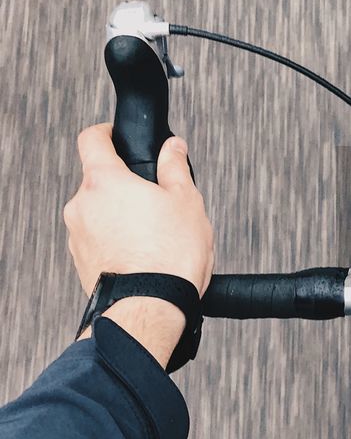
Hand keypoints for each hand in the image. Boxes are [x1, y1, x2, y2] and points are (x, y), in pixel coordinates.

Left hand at [63, 124, 214, 365]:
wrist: (151, 306)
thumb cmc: (169, 255)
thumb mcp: (185, 201)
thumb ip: (175, 167)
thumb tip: (172, 148)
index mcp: (105, 180)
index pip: (92, 138)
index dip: (106, 132)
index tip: (117, 136)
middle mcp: (82, 204)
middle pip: (98, 180)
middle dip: (124, 186)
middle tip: (154, 199)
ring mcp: (77, 235)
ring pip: (98, 212)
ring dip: (119, 216)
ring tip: (153, 235)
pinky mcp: (80, 262)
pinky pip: (97, 240)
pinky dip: (115, 241)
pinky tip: (142, 254)